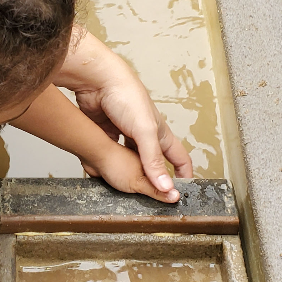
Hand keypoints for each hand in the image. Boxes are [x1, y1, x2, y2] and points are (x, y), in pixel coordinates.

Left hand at [56, 30, 192, 201]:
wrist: (97, 81)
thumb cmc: (126, 98)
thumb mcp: (145, 132)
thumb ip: (153, 161)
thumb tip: (166, 188)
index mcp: (160, 133)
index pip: (179, 158)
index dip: (184, 175)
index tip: (184, 194)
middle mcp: (144, 134)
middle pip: (154, 162)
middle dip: (155, 179)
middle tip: (152, 200)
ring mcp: (124, 133)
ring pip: (130, 159)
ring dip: (130, 172)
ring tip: (127, 191)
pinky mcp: (106, 132)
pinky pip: (110, 152)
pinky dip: (108, 162)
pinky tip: (104, 173)